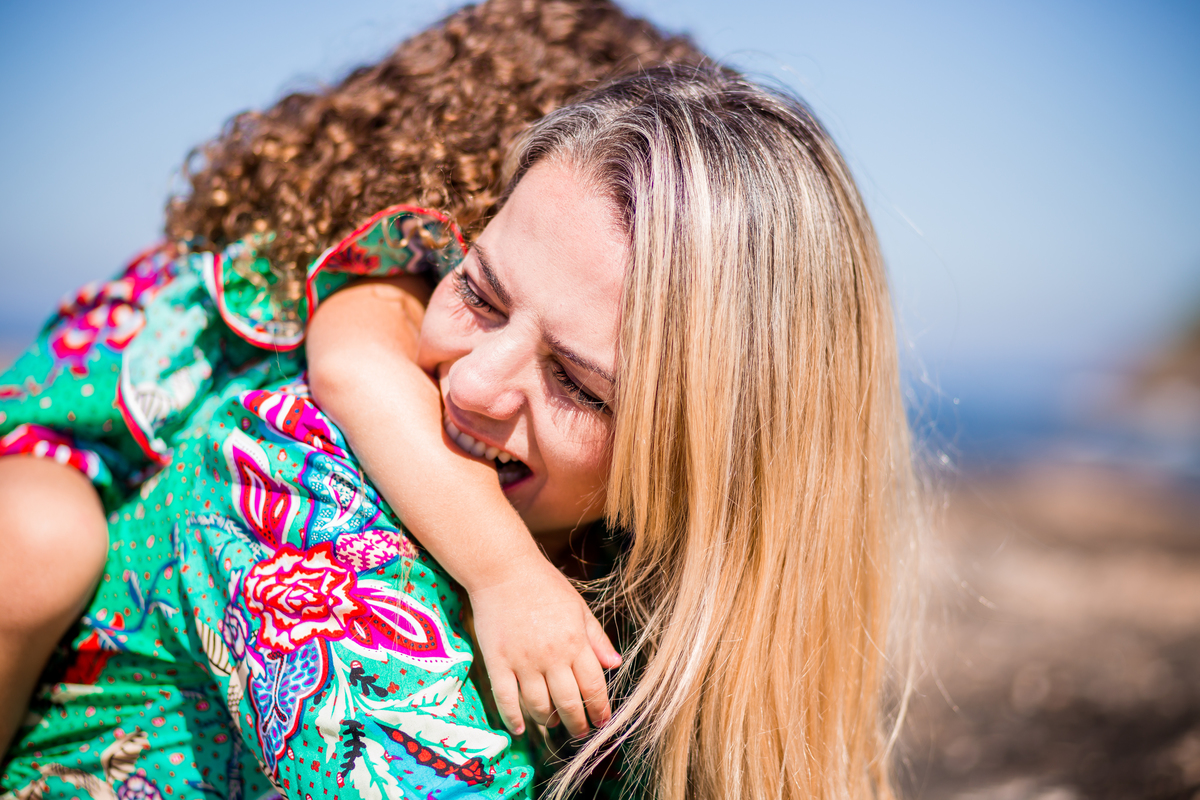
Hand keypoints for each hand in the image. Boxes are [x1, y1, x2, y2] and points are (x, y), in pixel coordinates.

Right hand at [467, 554, 620, 738]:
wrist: (503, 570)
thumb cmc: (544, 585)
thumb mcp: (578, 607)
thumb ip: (596, 638)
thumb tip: (616, 665)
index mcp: (574, 641)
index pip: (593, 685)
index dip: (599, 708)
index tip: (602, 721)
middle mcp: (551, 656)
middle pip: (569, 702)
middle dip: (578, 723)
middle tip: (581, 732)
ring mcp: (523, 661)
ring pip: (539, 706)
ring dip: (549, 722)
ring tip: (554, 725)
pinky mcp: (497, 662)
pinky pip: (506, 699)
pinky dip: (514, 719)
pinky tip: (521, 728)